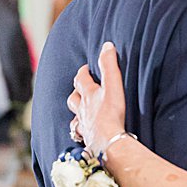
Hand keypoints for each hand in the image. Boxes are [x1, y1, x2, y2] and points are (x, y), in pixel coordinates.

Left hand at [69, 42, 126, 157]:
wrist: (108, 141)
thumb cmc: (111, 113)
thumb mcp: (113, 84)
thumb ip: (109, 64)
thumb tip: (107, 45)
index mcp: (88, 95)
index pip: (81, 79)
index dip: (83, 72)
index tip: (85, 68)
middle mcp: (83, 109)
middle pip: (73, 98)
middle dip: (76, 92)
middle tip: (80, 88)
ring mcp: (84, 125)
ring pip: (75, 117)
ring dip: (76, 112)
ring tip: (79, 112)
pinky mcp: (87, 139)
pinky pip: (80, 134)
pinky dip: (80, 131)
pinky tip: (84, 133)